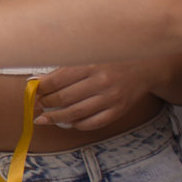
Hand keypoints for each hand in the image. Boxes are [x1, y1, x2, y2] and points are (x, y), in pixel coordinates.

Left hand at [33, 65, 156, 135]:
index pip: (56, 81)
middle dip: (45, 104)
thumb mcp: (89, 57)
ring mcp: (111, 98)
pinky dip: (77, 125)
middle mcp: (101, 81)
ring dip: (56, 118)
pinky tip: (69, 122)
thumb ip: (65, 69)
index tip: (34, 92)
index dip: (41, 89)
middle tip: (38, 105)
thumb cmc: (112, 59)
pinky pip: (93, 123)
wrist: (147, 66)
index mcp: (91, 64)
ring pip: (75, 114)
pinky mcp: (119, 110)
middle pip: (63, 99)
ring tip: (45, 118)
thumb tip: (38, 82)